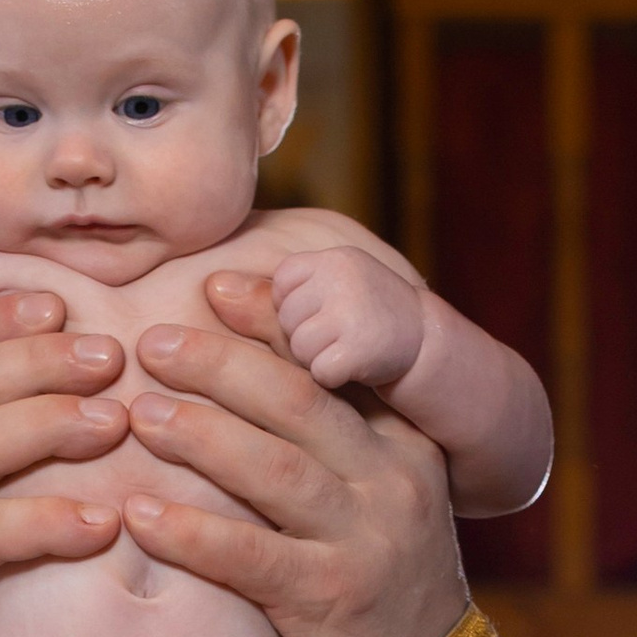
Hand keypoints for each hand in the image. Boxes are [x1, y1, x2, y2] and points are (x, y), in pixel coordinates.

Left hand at [116, 271, 469, 636]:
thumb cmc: (378, 583)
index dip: (274, 320)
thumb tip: (250, 365)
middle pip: (299, 401)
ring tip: (138, 413)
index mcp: (403, 443)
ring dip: (199, 435)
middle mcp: (392, 481)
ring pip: (274, 468)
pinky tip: (140, 515)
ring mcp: (364, 541)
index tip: (214, 287)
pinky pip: (249, 555)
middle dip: (221, 364)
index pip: (337, 363)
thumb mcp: (377, 497)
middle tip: (152, 343)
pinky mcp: (329, 600)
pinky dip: (191, 532)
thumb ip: (332, 438)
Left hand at [273, 243, 426, 393]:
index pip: (281, 284)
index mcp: (332, 258)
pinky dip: (332, 378)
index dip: (295, 308)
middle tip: (337, 335)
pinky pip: (318, 372)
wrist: (424, 341)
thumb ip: (271, 292)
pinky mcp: (359, 347)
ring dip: (316, 359)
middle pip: (285, 319)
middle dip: (303, 335)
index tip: (323, 313)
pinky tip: (353, 367)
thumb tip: (212, 288)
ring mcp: (352, 310)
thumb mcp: (326, 289)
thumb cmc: (364, 316)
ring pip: (298, 347)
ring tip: (345, 349)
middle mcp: (342, 276)